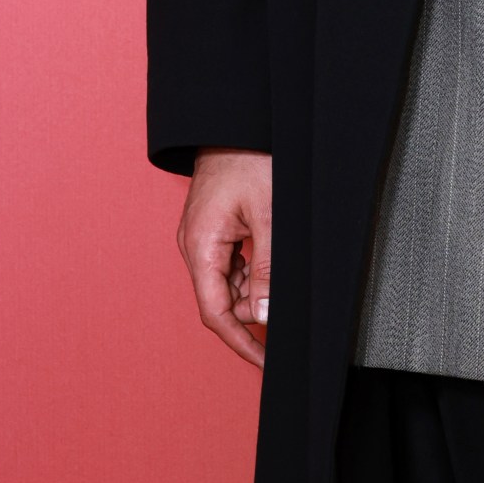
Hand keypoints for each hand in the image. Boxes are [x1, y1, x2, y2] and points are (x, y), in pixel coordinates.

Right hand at [176, 147, 272, 369]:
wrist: (237, 121)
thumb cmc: (251, 159)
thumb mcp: (269, 215)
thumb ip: (267, 268)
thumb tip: (265, 314)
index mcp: (201, 246)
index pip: (215, 313)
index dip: (241, 342)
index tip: (266, 362)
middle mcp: (195, 246)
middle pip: (221, 299)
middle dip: (253, 310)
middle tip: (288, 316)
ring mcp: (202, 236)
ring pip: (228, 282)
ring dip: (254, 288)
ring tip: (285, 280)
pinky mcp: (213, 227)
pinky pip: (230, 262)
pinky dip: (251, 269)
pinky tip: (273, 262)